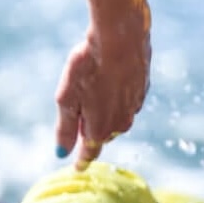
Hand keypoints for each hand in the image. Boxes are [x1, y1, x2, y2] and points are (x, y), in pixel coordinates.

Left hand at [53, 23, 149, 166]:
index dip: (81, 160)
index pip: (90, 152)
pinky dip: (116, 98)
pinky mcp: (142, 88)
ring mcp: (135, 105)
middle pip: (102, 135)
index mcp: (100, 128)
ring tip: (92, 97)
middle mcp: (121, 122)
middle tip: (78, 124)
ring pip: (116, 118)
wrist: (120, 35)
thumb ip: (65, 128)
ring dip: (105, 114)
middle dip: (90, 132)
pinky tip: (109, 84)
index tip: (76, 167)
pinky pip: (127, 102)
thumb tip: (61, 153)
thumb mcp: (67, 98)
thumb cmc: (88, 64)